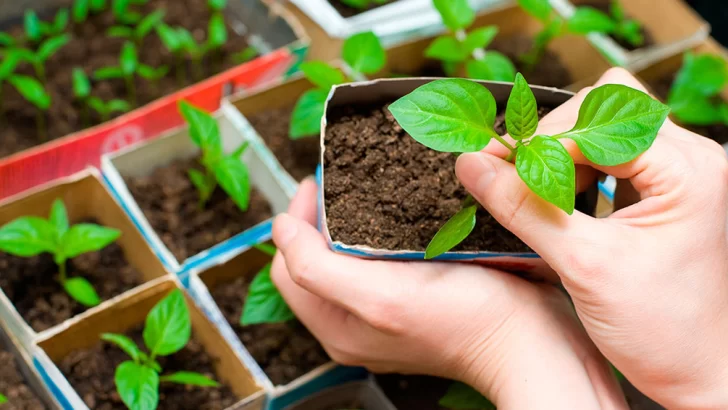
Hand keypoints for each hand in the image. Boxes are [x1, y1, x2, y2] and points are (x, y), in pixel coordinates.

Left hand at [271, 178, 627, 408]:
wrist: (533, 343)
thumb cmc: (468, 321)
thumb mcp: (381, 297)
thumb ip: (317, 269)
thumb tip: (279, 229)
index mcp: (336, 323)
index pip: (288, 262)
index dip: (299, 217)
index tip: (322, 182)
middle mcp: (354, 322)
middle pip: (314, 258)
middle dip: (323, 214)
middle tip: (346, 180)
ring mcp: (384, 312)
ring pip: (347, 256)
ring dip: (352, 218)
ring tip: (371, 189)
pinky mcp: (413, 301)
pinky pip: (380, 259)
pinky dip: (381, 231)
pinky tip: (403, 212)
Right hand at [456, 68, 727, 408]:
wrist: (699, 372)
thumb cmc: (662, 330)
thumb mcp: (583, 266)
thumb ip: (524, 209)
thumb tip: (472, 165)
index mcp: (688, 170)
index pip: (598, 120)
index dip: (540, 140)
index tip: (493, 164)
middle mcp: (690, 160)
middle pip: (605, 107)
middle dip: (552, 138)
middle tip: (512, 173)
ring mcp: (678, 174)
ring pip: (605, 127)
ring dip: (562, 152)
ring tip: (537, 190)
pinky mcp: (664, 191)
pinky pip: (611, 155)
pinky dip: (575, 169)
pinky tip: (559, 199)